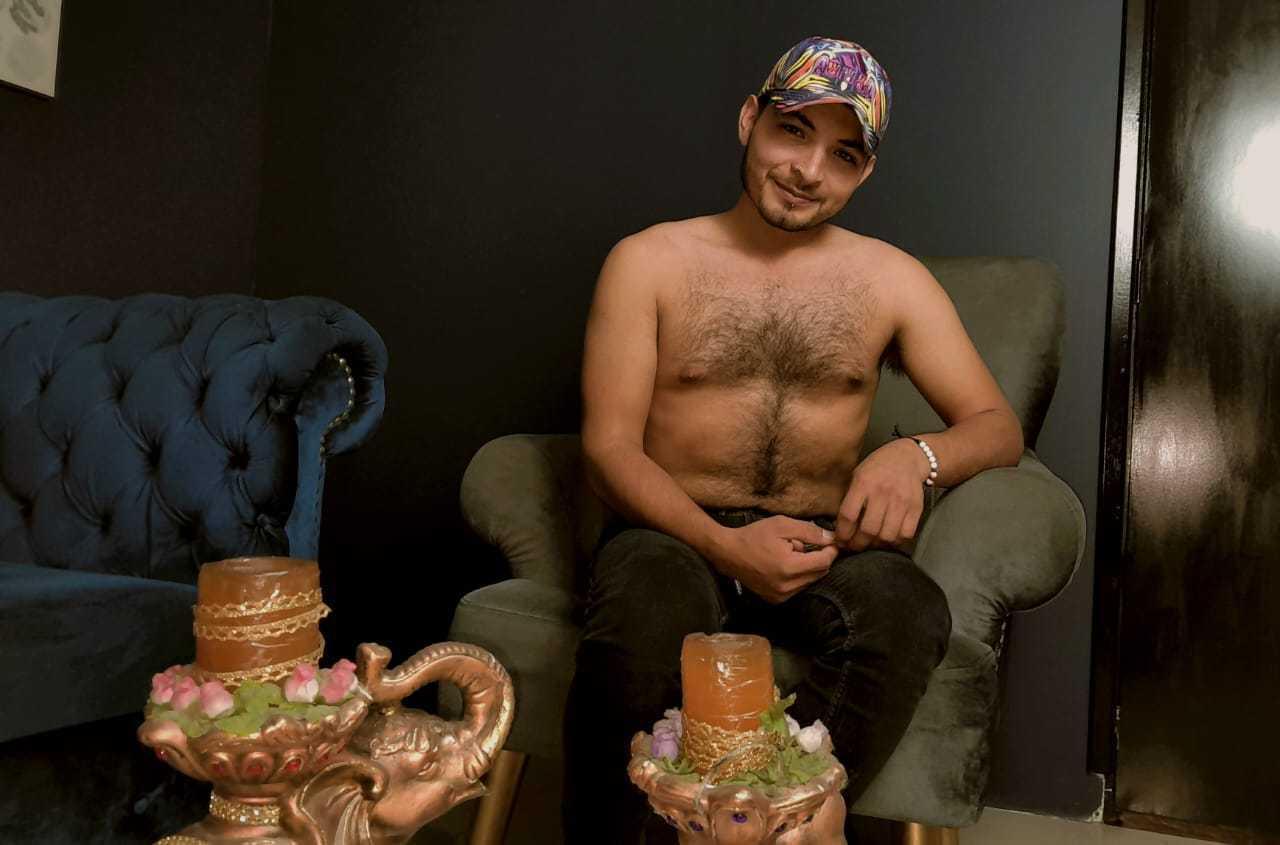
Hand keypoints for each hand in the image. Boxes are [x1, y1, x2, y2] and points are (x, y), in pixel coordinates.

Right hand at [708, 516, 837, 603]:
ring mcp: (781, 595)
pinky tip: (785, 565)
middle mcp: (787, 586)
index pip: (824, 562)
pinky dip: (799, 576)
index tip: (830, 541)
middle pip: (820, 573)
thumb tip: (831, 538)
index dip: (831, 550)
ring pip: (810, 581)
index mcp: (789, 567)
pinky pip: (799, 588)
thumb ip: (809, 532)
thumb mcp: (782, 525)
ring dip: (808, 568)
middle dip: (819, 558)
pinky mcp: (776, 599)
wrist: (728, 553)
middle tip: (805, 544)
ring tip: (791, 554)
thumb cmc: (754, 536)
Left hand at [835, 439, 928, 551]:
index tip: (841, 540)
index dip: (842, 533)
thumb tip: (839, 527)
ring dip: (876, 545)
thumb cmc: (878, 467)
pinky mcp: (916, 508)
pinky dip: (895, 541)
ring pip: (887, 536)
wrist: (907, 457)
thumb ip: (850, 498)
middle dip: (858, 544)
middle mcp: (882, 492)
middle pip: (868, 530)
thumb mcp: (858, 475)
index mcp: (864, 483)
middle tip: (854, 546)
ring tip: (871, 543)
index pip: (848, 515)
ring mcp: (901, 501)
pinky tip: (887, 537)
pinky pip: (905, 534)